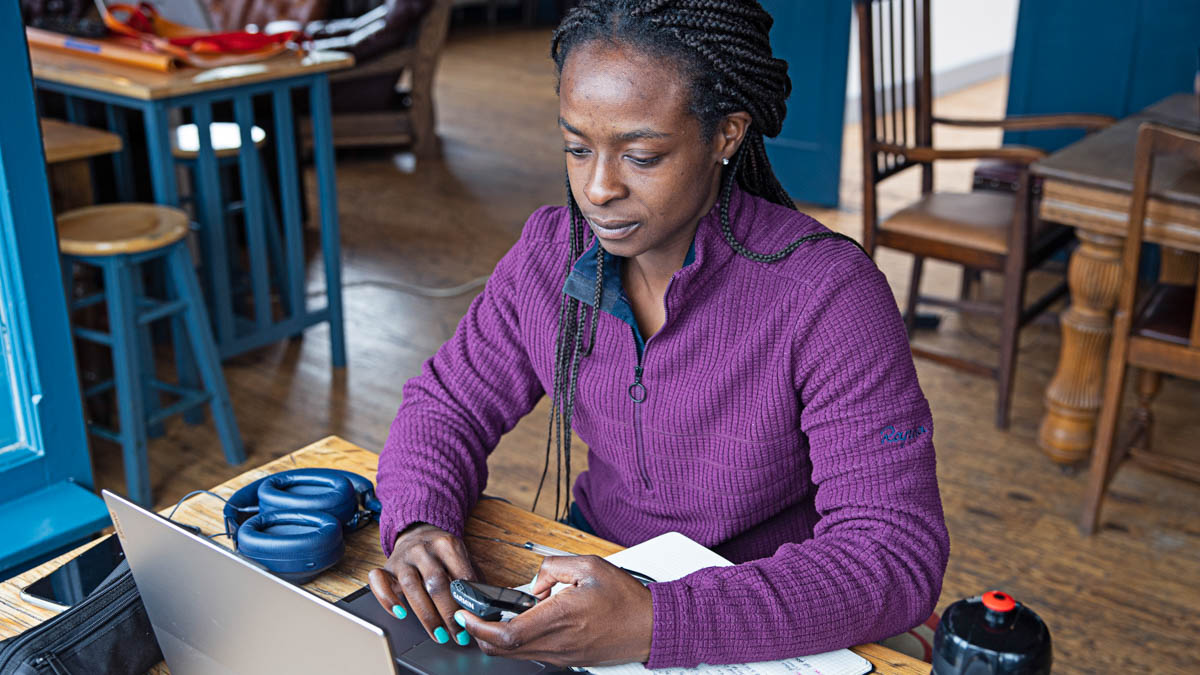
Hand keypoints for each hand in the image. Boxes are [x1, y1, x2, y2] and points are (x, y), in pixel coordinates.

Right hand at [368, 523, 479, 645]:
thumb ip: (472, 577)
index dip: (467, 601)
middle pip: (436, 583)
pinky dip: (387, 599)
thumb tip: (486, 605)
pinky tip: (400, 614)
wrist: (418, 532)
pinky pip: (379, 582)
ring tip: (439, 634)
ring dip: (427, 616)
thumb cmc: (443, 553)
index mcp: (447, 544)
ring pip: (412, 587)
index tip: (472, 620)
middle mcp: (423, 549)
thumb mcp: (462, 557)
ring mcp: (403, 558)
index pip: (460, 575)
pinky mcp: (386, 567)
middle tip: (458, 634)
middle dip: (449, 613)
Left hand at [454, 555, 652, 666]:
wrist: (651, 627)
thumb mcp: (590, 566)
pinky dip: (518, 642)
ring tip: (496, 617)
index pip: (507, 634)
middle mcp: (558, 643)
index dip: (479, 626)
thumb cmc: (626, 598)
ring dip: (498, 639)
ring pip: (515, 655)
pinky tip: (524, 624)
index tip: (467, 614)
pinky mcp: (568, 660)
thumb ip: (554, 568)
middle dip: (480, 634)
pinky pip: (533, 655)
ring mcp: (562, 656)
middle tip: (472, 616)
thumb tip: (535, 583)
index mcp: (560, 617)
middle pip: (503, 650)